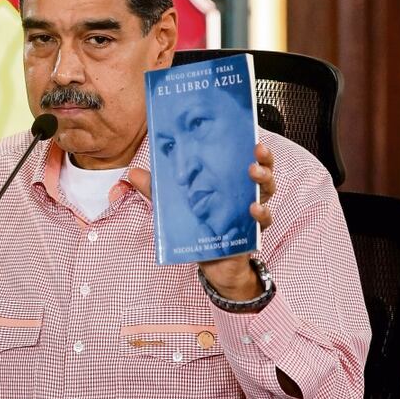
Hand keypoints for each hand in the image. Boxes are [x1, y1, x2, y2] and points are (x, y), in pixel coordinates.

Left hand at [130, 143, 276, 301]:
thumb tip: (133, 173)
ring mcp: (252, 212)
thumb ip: (156, 190)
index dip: (252, 148)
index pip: (245, 160)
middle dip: (263, 159)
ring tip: (253, 172)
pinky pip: (263, 220)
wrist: (211, 262)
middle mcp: (246, 194)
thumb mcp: (175, 205)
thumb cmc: (198, 227)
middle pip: (263, 172)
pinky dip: (261, 213)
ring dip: (263, 180)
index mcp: (230, 182)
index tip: (251, 137)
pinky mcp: (252, 232)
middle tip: (257, 151)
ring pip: (266, 192)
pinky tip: (252, 208)